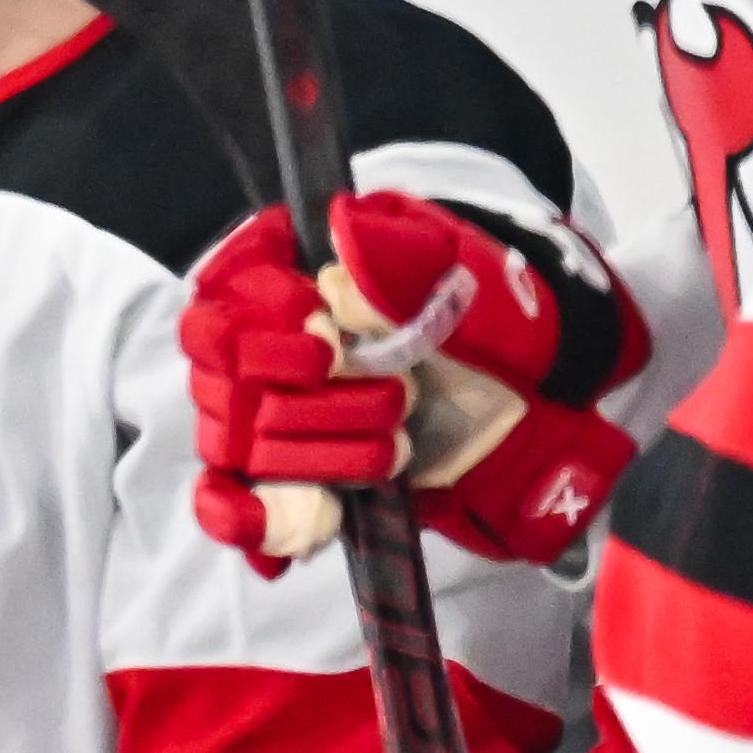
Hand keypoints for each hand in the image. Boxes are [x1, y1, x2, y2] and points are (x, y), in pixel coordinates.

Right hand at [179, 190, 644, 573]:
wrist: (528, 405)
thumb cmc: (488, 326)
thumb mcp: (462, 276)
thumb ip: (401, 255)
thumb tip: (345, 232)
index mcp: (291, 270)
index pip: (228, 289)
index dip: (265, 326)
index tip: (327, 349)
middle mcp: (257, 336)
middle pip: (229, 377)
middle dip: (315, 405)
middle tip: (398, 402)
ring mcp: (259, 408)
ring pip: (235, 441)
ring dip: (317, 457)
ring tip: (390, 453)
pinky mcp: (277, 473)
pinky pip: (225, 498)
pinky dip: (251, 518)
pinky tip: (301, 520)